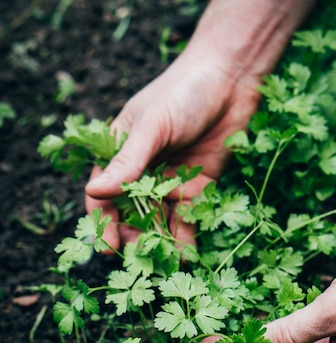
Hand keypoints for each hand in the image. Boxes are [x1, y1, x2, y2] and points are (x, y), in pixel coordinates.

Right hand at [85, 0, 335, 251]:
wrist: (234, 77)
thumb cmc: (184, 92)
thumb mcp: (152, 127)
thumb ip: (128, 162)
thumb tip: (94, 192)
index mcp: (122, 153)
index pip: (104, 195)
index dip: (103, 222)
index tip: (109, 247)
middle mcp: (144, 171)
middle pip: (132, 214)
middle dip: (134, 238)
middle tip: (141, 261)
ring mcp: (171, 180)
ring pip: (160, 220)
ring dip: (160, 243)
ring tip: (165, 265)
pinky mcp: (199, 186)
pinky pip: (190, 217)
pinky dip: (187, 236)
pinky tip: (187, 255)